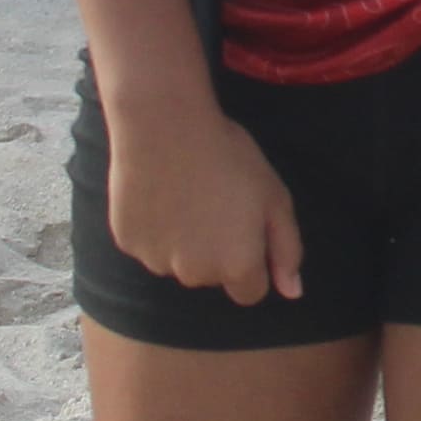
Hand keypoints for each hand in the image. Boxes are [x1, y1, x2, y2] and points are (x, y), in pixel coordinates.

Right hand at [101, 84, 301, 304]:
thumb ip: (287, 250)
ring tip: (186, 195)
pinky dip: (155, 229)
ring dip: (184, 243)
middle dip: (218, 252)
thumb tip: (292, 292)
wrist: (165, 127)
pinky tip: (159, 194)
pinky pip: (148, 246)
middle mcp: (196, 275)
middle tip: (216, 203)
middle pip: (213, 277)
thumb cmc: (229, 159)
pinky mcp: (128, 244)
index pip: (251, 292)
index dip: (252, 261)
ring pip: (178, 264)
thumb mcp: (276, 198)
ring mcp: (157, 262)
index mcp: (237, 267)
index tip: (245, 227)